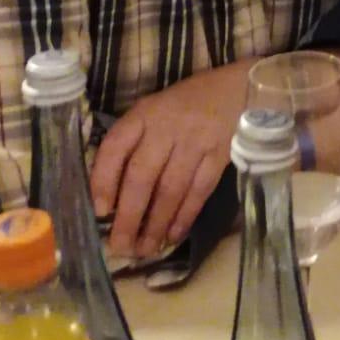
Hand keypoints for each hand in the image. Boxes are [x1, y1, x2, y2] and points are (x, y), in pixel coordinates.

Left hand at [90, 59, 254, 259]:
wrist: (239, 89)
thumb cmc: (187, 104)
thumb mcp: (154, 111)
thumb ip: (133, 143)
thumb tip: (111, 195)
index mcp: (144, 114)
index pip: (116, 146)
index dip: (103, 179)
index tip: (100, 211)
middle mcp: (167, 128)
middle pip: (143, 175)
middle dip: (129, 216)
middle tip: (120, 247)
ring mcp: (196, 142)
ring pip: (171, 189)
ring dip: (156, 224)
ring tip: (144, 250)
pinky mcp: (219, 156)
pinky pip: (199, 191)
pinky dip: (184, 216)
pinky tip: (172, 236)